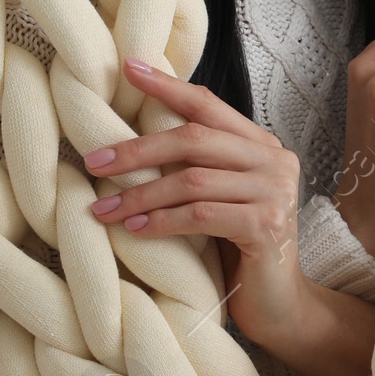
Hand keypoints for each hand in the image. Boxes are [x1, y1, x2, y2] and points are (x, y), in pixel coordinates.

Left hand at [83, 59, 374, 375]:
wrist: (280, 307)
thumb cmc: (240, 252)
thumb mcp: (220, 200)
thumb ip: (199, 168)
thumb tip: (132, 141)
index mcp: (261, 145)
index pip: (209, 105)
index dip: (167, 86)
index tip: (127, 68)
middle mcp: (274, 161)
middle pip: (194, 139)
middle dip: (138, 150)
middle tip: (94, 161)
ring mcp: (275, 192)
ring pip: (192, 180)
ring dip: (140, 195)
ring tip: (103, 209)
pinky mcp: (267, 226)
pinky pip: (200, 216)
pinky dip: (160, 222)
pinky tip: (132, 230)